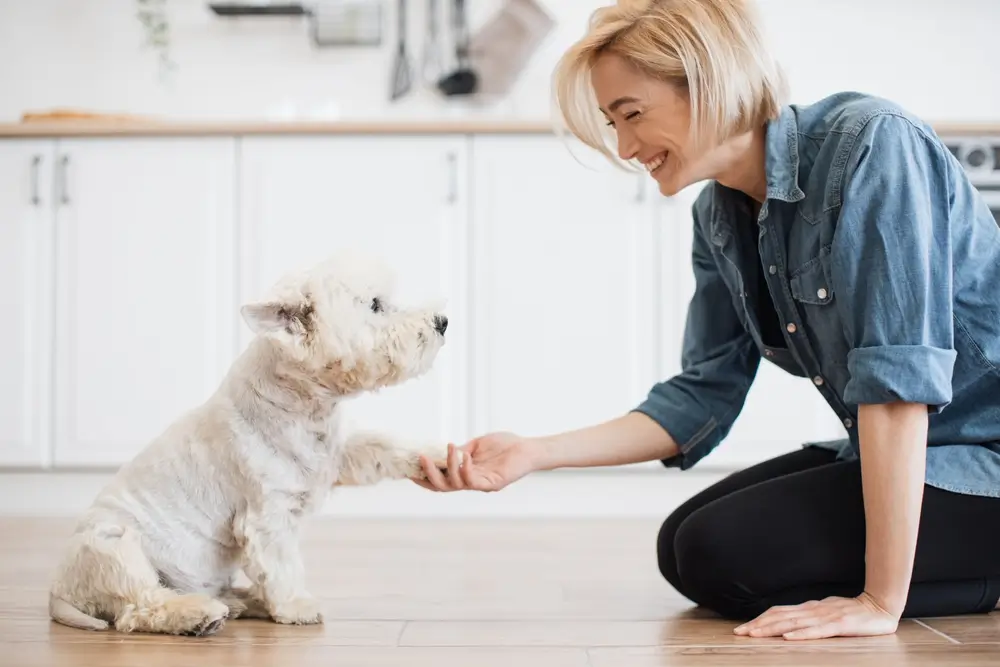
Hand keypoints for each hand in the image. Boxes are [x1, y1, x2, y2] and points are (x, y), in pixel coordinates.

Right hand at [412, 432, 536, 491]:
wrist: (527, 448)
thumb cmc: (505, 445)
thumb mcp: (476, 446)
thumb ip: (460, 451)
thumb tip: (441, 451)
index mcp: (465, 474)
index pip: (440, 480)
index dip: (424, 477)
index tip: (409, 468)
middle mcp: (471, 483)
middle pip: (442, 487)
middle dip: (429, 474)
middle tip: (420, 458)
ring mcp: (481, 485)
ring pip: (455, 484)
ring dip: (448, 466)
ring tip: (449, 447)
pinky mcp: (493, 484)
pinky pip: (473, 481)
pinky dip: (465, 468)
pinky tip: (465, 456)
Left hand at [733, 592, 899, 639]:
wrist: (880, 605)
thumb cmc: (851, 611)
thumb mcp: (825, 613)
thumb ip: (808, 617)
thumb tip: (786, 623)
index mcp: (808, 608)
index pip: (778, 613)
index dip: (759, 620)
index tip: (743, 628)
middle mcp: (813, 610)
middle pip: (780, 617)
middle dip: (758, 626)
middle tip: (740, 633)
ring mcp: (825, 616)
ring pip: (793, 623)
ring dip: (772, 630)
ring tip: (755, 635)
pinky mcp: (840, 625)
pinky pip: (817, 631)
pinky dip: (801, 634)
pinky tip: (788, 638)